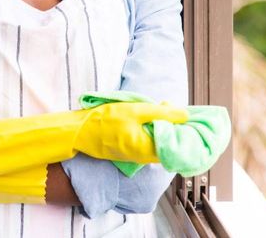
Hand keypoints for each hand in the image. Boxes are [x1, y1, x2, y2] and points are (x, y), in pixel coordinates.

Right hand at [73, 102, 188, 162]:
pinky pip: (148, 141)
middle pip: (169, 142)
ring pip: (158, 141)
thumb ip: (161, 113)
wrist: (80, 131)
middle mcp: (146, 157)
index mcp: (149, 149)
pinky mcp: (131, 151)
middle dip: (172, 124)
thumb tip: (185, 114)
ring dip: (161, 125)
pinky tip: (146, 117)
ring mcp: (138, 156)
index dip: (182, 126)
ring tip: (156, 109)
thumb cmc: (105, 121)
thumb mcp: (135, 111)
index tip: (180, 112)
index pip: (177, 142)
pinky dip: (151, 129)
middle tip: (168, 107)